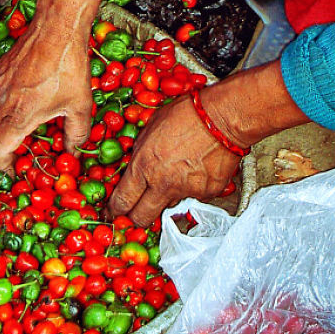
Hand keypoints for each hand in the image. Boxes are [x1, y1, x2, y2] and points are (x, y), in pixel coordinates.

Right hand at [0, 14, 93, 170]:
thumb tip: (73, 152)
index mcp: (20, 116)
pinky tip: (5, 108)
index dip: (2, 166)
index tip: (11, 172)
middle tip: (6, 156)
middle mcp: (2, 103)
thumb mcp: (80, 106)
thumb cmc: (69, 68)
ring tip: (3, 134)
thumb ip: (76, 134)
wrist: (56, 29)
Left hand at [107, 94, 241, 225]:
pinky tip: (194, 169)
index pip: (122, 201)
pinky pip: (192, 197)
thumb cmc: (185, 114)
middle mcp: (163, 184)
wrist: (221, 118)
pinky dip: (190, 188)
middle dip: (134, 218)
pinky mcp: (207, 194)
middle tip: (134, 211)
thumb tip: (134, 166)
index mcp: (144, 166)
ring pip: (169, 206)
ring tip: (174, 174)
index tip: (113, 211)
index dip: (115, 209)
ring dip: (166, 197)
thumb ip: (140, 151)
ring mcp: (186, 192)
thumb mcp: (150, 127)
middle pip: (141, 218)